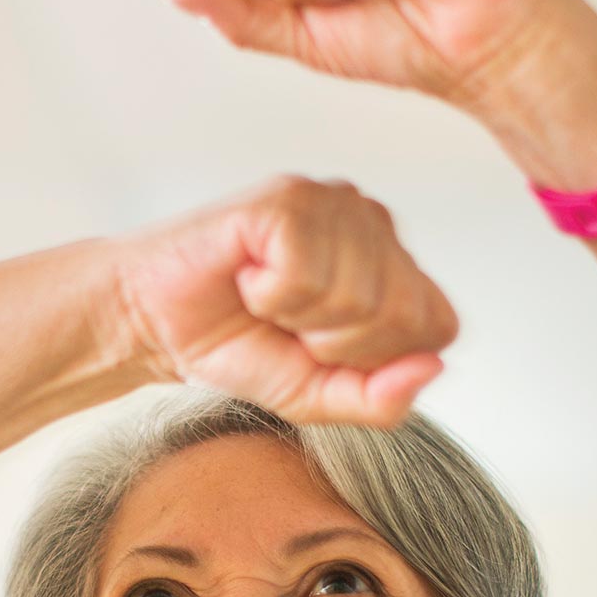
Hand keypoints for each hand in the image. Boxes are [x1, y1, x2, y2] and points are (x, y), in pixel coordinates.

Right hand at [114, 175, 456, 426]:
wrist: (157, 323)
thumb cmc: (239, 346)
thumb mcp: (320, 396)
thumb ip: (381, 399)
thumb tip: (431, 369)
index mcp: (395, 266)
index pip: (439, 327)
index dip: (377, 359)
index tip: (322, 348)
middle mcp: (375, 222)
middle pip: (401, 315)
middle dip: (335, 344)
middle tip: (289, 324)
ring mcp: (335, 202)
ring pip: (355, 296)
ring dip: (296, 318)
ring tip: (265, 298)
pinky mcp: (289, 197)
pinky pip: (307, 273)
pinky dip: (268, 295)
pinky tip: (249, 277)